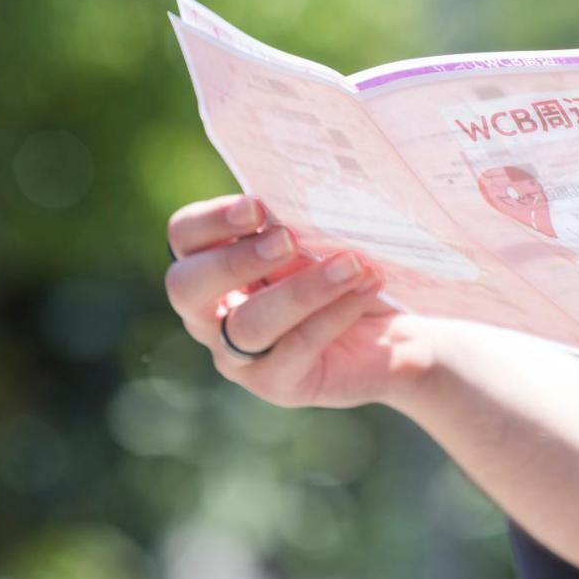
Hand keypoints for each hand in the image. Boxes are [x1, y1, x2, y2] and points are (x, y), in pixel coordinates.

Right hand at [165, 194, 436, 409]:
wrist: (394, 327)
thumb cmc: (344, 268)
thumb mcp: (319, 236)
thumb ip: (297, 218)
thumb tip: (299, 195)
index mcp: (211, 262)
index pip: (184, 237)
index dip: (211, 220)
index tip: (257, 206)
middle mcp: (210, 313)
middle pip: (188, 287)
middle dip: (235, 260)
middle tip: (287, 239)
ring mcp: (238, 355)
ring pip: (248, 325)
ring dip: (301, 290)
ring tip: (351, 264)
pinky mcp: (277, 384)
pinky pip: (297, 348)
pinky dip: (334, 313)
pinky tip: (366, 287)